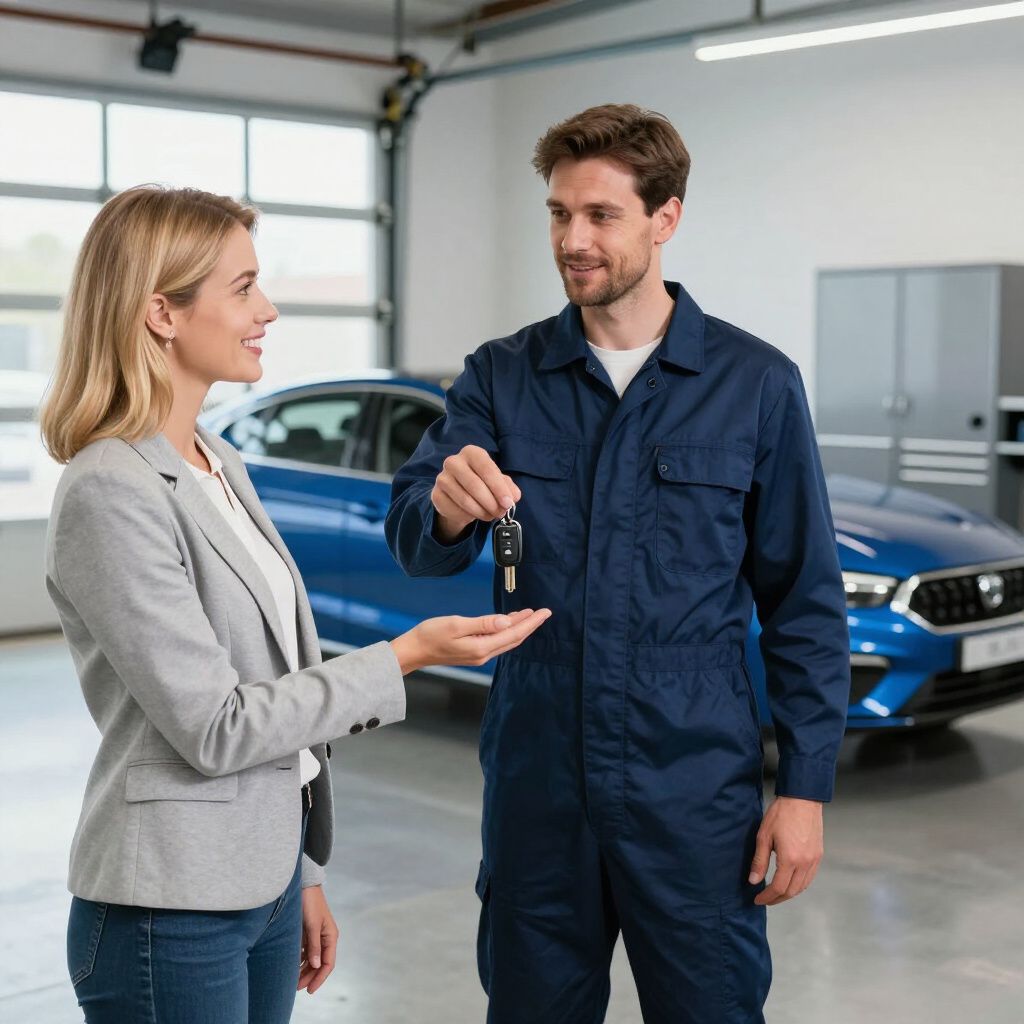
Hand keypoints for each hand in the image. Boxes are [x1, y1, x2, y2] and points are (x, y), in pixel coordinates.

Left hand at [298, 885, 337, 994]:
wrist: (303, 886)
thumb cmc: (310, 904)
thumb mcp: (312, 925)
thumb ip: (314, 945)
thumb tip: (317, 965)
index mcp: (331, 936)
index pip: (328, 963)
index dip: (320, 978)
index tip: (309, 990)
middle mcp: (325, 938)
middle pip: (319, 964)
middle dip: (310, 977)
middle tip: (296, 988)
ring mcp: (316, 936)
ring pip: (311, 959)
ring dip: (304, 971)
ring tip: (292, 981)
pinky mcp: (307, 933)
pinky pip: (304, 952)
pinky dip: (299, 961)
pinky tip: (291, 967)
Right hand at [390, 608, 551, 674]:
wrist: (413, 650)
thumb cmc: (430, 635)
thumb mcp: (457, 624)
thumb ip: (483, 623)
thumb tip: (506, 622)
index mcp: (481, 647)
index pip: (514, 633)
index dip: (531, 623)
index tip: (544, 613)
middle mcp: (483, 654)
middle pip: (514, 639)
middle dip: (530, 625)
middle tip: (544, 613)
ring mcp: (478, 654)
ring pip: (506, 640)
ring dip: (519, 628)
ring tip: (530, 615)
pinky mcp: (473, 652)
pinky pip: (497, 641)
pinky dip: (507, 631)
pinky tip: (508, 623)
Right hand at [431, 445, 521, 540]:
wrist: (458, 495)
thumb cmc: (482, 484)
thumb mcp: (498, 482)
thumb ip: (508, 487)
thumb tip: (513, 497)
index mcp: (472, 453)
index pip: (487, 469)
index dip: (499, 488)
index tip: (508, 503)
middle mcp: (454, 462)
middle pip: (475, 485)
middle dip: (491, 503)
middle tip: (500, 512)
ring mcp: (442, 478)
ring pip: (465, 500)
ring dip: (482, 512)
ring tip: (490, 515)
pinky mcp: (436, 495)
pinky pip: (455, 510)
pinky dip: (469, 516)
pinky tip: (474, 515)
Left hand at [749, 796, 823, 905]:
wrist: (802, 799)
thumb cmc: (781, 814)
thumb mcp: (764, 836)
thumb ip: (759, 861)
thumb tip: (754, 880)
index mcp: (790, 860)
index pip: (778, 887)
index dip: (767, 897)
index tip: (757, 899)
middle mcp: (805, 863)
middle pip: (792, 891)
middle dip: (777, 899)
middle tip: (765, 899)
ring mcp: (814, 860)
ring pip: (802, 887)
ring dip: (789, 893)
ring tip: (776, 893)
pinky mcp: (819, 855)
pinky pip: (810, 877)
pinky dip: (799, 885)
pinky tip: (790, 882)